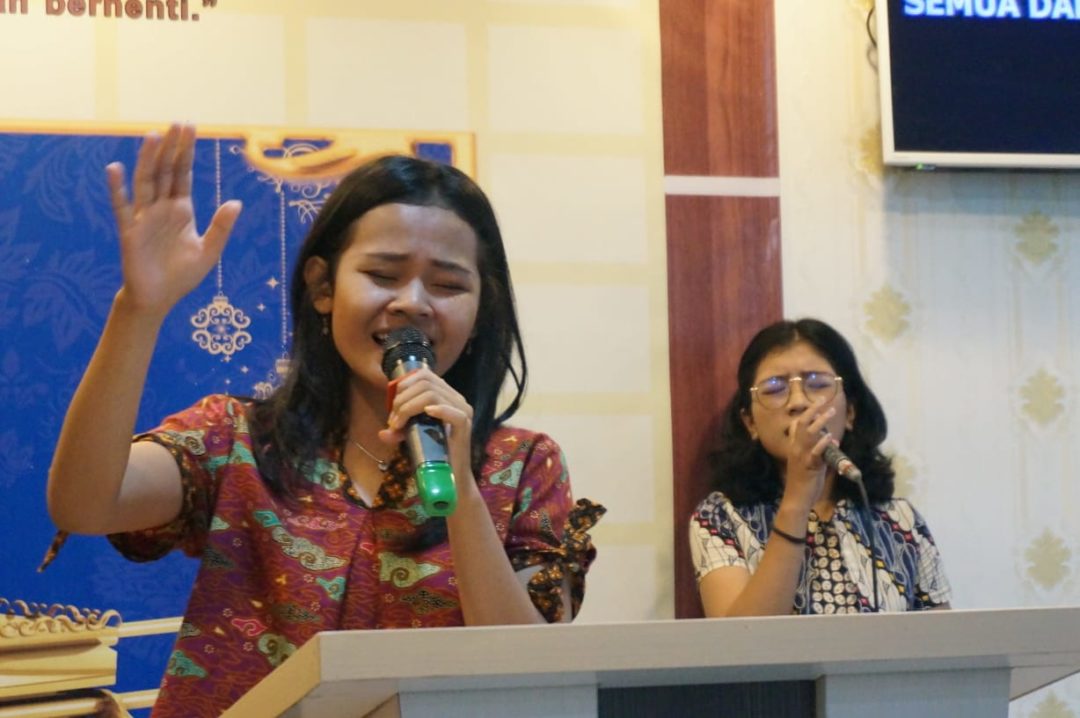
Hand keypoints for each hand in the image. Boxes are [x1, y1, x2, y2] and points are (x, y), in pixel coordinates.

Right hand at [108, 123, 241, 317]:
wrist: (159, 298)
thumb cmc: (183, 275)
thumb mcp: (209, 251)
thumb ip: (221, 227)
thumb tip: (237, 202)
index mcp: (181, 209)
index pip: (183, 174)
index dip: (186, 152)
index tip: (189, 128)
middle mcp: (161, 208)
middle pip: (166, 171)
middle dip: (172, 148)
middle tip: (177, 123)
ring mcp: (144, 217)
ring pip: (146, 182)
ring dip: (148, 159)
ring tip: (153, 136)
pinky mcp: (129, 232)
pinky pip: (121, 207)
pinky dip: (117, 188)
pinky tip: (114, 168)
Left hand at [378, 366, 475, 493]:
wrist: (451, 478)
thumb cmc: (433, 454)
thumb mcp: (411, 437)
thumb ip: (398, 430)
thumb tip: (382, 432)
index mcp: (446, 395)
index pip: (424, 375)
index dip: (403, 386)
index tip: (393, 408)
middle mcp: (456, 399)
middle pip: (425, 383)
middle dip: (402, 399)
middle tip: (394, 421)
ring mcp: (463, 411)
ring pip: (432, 395)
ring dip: (409, 407)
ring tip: (400, 425)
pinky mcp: (465, 427)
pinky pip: (453, 413)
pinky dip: (438, 410)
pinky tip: (427, 413)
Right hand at [780, 400, 836, 506]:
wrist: (796, 499)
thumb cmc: (803, 482)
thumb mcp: (809, 463)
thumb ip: (820, 451)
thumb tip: (832, 440)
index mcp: (794, 448)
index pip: (798, 425)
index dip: (807, 413)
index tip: (817, 402)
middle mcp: (796, 449)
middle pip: (802, 424)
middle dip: (813, 410)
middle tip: (822, 400)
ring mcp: (801, 457)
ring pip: (809, 434)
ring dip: (820, 422)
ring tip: (830, 411)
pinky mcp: (809, 466)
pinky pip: (816, 453)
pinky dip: (823, 444)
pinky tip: (830, 437)